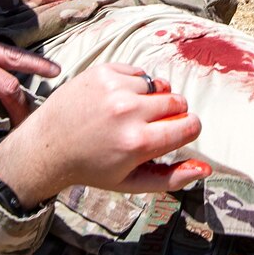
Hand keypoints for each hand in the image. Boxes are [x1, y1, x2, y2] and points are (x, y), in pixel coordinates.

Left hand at [0, 64, 209, 202]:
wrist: (47, 145)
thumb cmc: (92, 167)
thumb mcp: (131, 182)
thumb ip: (172, 178)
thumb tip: (206, 168)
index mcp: (138, 143)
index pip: (190, 125)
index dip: (187, 130)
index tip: (174, 134)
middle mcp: (128, 112)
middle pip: (178, 102)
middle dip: (171, 114)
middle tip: (148, 126)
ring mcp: (114, 88)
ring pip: (158, 86)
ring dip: (149, 99)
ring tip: (128, 114)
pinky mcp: (103, 72)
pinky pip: (138, 73)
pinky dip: (133, 85)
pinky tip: (116, 100)